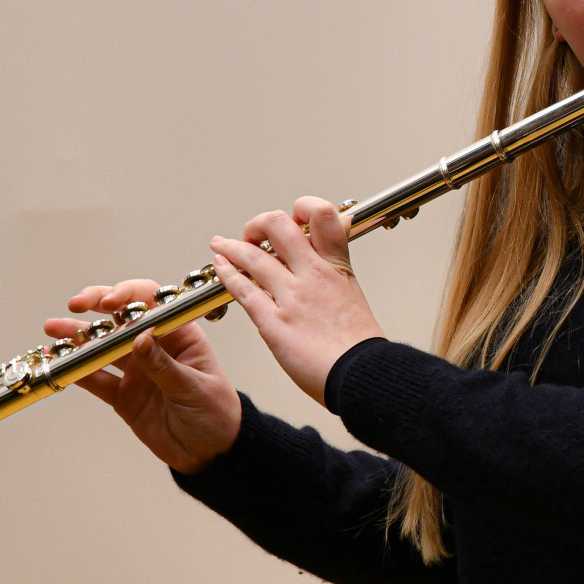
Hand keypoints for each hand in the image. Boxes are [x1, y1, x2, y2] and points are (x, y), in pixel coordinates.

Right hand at [45, 281, 242, 473]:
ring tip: (53, 329)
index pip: (152, 302)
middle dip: (96, 306)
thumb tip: (140, 338)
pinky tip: (59, 362)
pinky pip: (95, 379)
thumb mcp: (194, 388)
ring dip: (77, 336)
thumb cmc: (215, 413)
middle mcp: (154, 345)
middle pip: (120, 317)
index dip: (129, 295)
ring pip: (102, 345)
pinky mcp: (122, 394)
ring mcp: (136, 369)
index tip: (109, 302)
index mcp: (180, 334)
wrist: (210, 454)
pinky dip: (76, 371)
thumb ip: (164, 366)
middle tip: (75, 305)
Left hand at [212, 198, 385, 407]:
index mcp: (336, 265)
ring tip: (221, 245)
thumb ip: (337, 263)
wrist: (363, 375)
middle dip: (259, 225)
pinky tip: (220, 268)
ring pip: (253, 255)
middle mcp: (313, 274)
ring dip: (231, 247)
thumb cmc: (359, 343)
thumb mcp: (353, 290)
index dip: (302, 208)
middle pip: (278, 225)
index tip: (293, 219)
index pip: (321, 213)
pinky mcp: (274, 322)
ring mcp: (292, 296)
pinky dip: (227, 274)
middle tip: (253, 235)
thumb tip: (339, 236)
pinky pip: (243, 289)